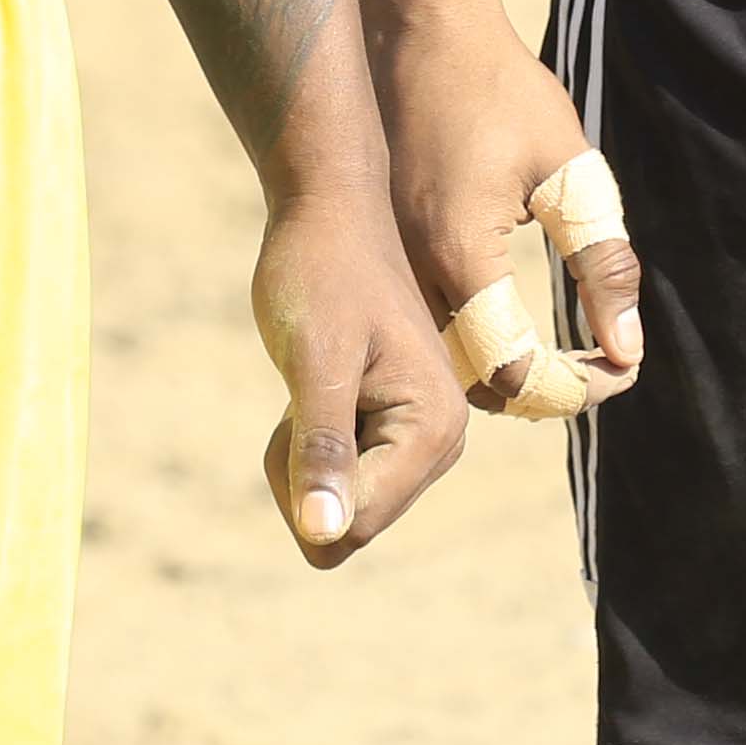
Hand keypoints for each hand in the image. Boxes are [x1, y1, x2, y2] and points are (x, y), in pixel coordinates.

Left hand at [250, 175, 464, 565]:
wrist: (327, 207)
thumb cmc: (320, 273)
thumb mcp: (313, 361)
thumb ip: (321, 450)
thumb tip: (322, 536)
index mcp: (436, 430)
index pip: (356, 523)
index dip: (303, 482)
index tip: (305, 401)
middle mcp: (442, 442)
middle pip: (347, 524)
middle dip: (304, 469)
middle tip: (307, 386)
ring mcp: (420, 438)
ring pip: (337, 504)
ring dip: (303, 452)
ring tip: (314, 376)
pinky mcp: (397, 429)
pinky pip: (337, 475)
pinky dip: (310, 437)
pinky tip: (321, 379)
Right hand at [378, 28, 642, 415]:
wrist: (420, 30)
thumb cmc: (500, 89)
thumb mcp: (569, 170)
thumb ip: (602, 261)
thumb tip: (629, 348)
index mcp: (459, 255)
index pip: (516, 372)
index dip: (576, 389)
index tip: (623, 368)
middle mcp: (412, 272)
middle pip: (472, 386)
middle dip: (543, 394)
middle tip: (599, 370)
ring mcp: (387, 262)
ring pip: (443, 364)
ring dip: (504, 376)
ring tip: (564, 358)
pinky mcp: (381, 249)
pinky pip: (423, 327)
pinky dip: (471, 346)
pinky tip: (512, 323)